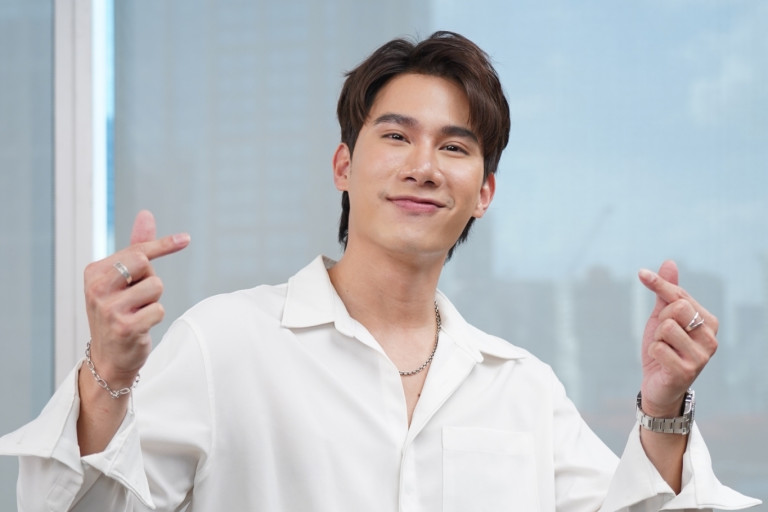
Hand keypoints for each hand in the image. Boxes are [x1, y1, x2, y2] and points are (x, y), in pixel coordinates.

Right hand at [83, 210, 189, 387]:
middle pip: (146, 264)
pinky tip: (140, 326)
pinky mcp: (125, 327)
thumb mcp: (122, 278)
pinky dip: (156, 316)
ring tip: (137, 312)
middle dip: (151, 277)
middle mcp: (96, 289)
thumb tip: (146, 214)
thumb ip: (136, 246)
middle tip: (138, 295)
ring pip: (156, 287)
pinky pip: (159, 309)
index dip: (163, 245)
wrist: (110, 357)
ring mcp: (109, 309)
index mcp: (94, 272)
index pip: (136, 251)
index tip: (186, 239)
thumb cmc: (119, 310)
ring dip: (154, 300)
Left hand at [638, 260, 717, 416]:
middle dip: (660, 321)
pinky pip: (658, 347)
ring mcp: (701, 356)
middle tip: (663, 337)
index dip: (659, 284)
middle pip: (676, 308)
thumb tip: (669, 262)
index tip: (640, 273)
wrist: (658, 385)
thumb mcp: (662, 317)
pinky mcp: (687, 371)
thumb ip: (666, 292)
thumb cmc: (663, 348)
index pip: (680, 294)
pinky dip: (653, 353)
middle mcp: (711, 338)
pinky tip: (662, 363)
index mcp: (708, 321)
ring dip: (656, 339)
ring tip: (664, 351)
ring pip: (666, 327)